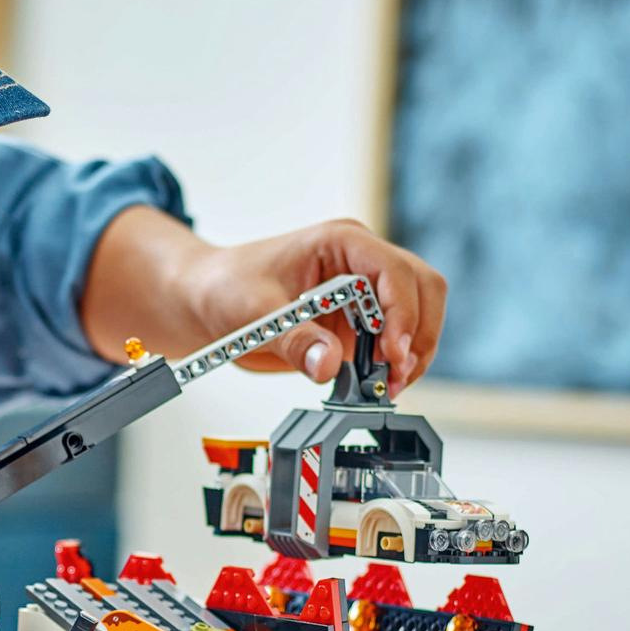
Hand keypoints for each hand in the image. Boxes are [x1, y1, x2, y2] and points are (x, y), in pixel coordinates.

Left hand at [81, 208, 444, 400]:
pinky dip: (394, 366)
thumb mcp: (254, 312)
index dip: (403, 312)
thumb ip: (293, 339)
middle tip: (394, 376)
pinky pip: (394, 343)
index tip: (393, 353)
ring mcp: (364, 293)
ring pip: (418, 317)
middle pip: (423, 290)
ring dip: (412, 355)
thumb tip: (329, 365)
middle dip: (418, 335)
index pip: (395, 270)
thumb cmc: (226, 287)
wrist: (207, 302)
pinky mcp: (357, 323)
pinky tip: (372, 386)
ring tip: (384, 387)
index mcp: (341, 242)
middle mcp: (361, 263)